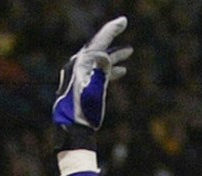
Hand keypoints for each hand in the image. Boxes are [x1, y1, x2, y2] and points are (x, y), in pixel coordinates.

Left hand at [53, 16, 130, 136]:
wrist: (72, 129)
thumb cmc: (84, 112)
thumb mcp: (94, 91)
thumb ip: (100, 72)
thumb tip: (105, 55)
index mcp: (81, 64)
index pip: (99, 42)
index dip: (112, 30)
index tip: (123, 21)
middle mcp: (78, 66)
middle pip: (98, 47)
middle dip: (112, 37)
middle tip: (122, 25)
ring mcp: (80, 76)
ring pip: (99, 60)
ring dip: (114, 56)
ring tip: (129, 51)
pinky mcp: (82, 85)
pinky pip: (98, 72)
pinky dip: (110, 69)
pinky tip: (122, 71)